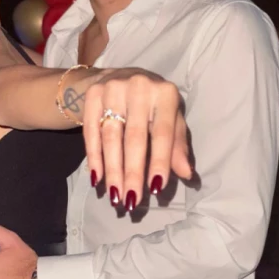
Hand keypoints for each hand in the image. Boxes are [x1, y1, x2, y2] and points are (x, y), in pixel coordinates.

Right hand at [83, 68, 190, 209]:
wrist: (121, 76)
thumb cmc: (153, 104)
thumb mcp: (171, 119)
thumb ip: (177, 145)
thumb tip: (187, 173)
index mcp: (165, 93)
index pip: (163, 132)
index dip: (160, 161)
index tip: (155, 188)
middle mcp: (139, 86)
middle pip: (134, 136)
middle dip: (132, 171)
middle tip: (130, 201)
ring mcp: (113, 88)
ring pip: (111, 136)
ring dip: (112, 169)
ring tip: (115, 196)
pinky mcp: (93, 94)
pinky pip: (91, 130)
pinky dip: (94, 156)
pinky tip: (97, 178)